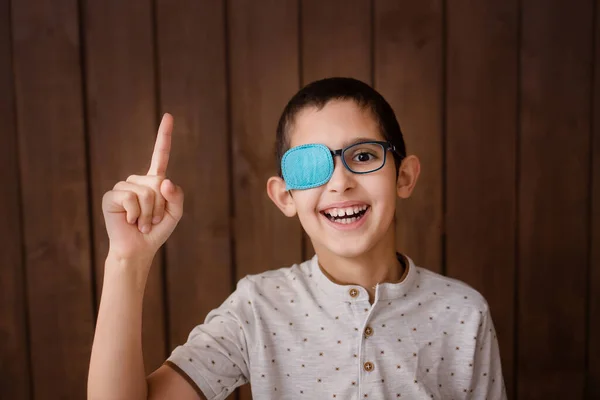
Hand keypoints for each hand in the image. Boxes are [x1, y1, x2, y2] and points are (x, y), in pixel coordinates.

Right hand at [101, 113, 183, 262]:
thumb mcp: (175, 213)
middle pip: (157, 183)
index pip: (160, 155)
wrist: (138, 249)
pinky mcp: (110, 197)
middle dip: (160, 206)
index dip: (164, 136)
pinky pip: (130, 198)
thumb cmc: (156, 231)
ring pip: (145, 192)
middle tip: (151, 220)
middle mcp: (137, 181)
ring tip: (142, 222)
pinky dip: (135, 213)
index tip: (168, 116)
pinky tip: (130, 221)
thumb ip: (176, 196)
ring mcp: (122, 187)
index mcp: (154, 181)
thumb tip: (163, 180)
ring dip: (148, 212)